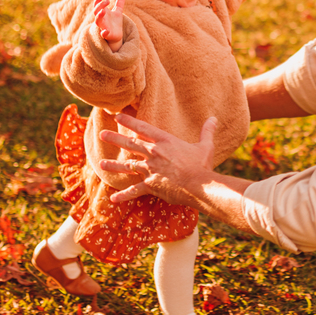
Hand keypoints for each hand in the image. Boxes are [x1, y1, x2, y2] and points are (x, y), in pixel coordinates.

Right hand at [94, 0, 124, 51]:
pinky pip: (103, 34)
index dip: (97, 0)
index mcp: (103, 13)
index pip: (97, 5)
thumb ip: (119, 4)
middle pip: (96, 12)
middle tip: (107, 1)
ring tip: (103, 11)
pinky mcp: (107, 35)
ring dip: (99, 16)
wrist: (117, 35)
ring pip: (97, 21)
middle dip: (100, 6)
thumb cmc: (115, 23)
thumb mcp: (118, 12)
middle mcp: (101, 19)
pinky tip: (106, 31)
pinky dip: (104, 33)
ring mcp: (103, 27)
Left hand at [102, 114, 219, 206]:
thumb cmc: (202, 165)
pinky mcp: (150, 185)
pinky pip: (134, 191)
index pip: (144, 128)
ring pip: (128, 165)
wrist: (198, 185)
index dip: (130, 121)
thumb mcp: (206, 146)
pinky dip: (124, 195)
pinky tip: (113, 198)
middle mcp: (154, 153)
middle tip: (102, 134)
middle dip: (115, 138)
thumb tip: (214, 118)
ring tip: (101, 164)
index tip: (117, 116)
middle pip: (131, 144)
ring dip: (114, 165)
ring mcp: (150, 169)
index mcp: (165, 141)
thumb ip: (207, 131)